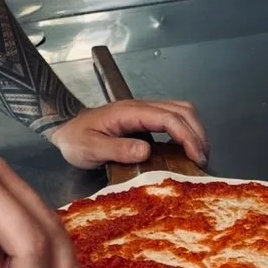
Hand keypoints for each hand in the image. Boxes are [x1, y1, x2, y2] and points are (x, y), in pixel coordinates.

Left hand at [47, 99, 207, 169]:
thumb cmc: (75, 138)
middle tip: (203, 160)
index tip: (197, 157)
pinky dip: (186, 131)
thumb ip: (116, 149)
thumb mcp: (89, 148)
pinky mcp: (144, 119)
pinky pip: (173, 118)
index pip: (168, 118)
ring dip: (195, 130)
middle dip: (198, 133)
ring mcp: (143, 111)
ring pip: (181, 110)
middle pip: (182, 110)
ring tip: (199, 155)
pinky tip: (186, 150)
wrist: (64, 128)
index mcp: (130, 112)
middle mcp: (140, 107)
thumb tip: (146, 151)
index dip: (187, 136)